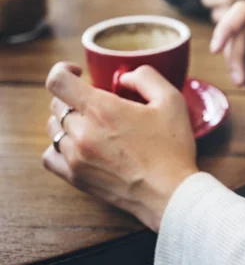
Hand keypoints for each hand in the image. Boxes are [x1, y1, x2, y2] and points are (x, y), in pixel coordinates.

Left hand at [43, 63, 197, 231]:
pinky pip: (51, 156)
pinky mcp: (76, 177)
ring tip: (93, 126)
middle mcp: (82, 132)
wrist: (171, 193)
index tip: (77, 73)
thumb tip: (124, 78)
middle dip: (76, 99)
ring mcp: (76, 157)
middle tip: (100, 105)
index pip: (58, 81)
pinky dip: (60, 147)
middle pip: (57, 104)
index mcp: (102, 109)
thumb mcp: (172, 101)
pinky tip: (79, 146)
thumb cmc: (173, 148)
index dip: (63, 70)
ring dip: (68, 121)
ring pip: (54, 129)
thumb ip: (146, 78)